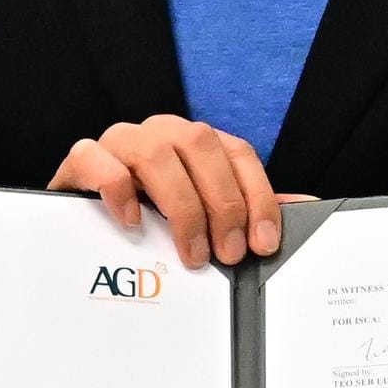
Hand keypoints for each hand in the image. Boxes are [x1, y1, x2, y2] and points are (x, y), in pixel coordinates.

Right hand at [52, 117, 286, 268]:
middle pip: (201, 146)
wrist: (82, 220)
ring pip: (155, 151)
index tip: (262, 242)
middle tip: (229, 254)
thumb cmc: (149, 216)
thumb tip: (306, 206)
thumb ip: (246, 208)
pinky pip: (98, 159)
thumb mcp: (201, 213)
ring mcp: (120, 142)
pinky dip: (118, 190)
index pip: (237, 153)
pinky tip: (134, 222)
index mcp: (195, 141)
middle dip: (223, 204)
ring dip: (182, 206)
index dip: (257, 197)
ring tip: (191, 252)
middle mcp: (161, 132)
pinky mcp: (81, 159)